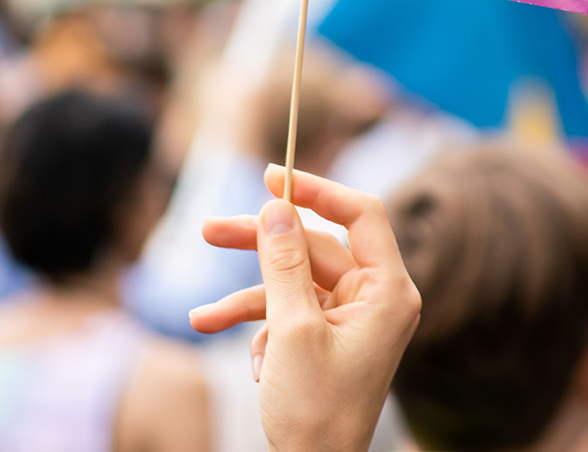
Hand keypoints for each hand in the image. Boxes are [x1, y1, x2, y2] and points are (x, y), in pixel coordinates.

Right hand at [189, 165, 421, 451]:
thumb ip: (283, 264)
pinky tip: (247, 367)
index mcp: (388, 292)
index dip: (318, 190)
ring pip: (292, 282)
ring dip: (245, 299)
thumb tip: (277, 207)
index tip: (272, 176)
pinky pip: (287, 315)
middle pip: (315, 247)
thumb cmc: (317, 410)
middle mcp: (375, 300)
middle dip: (260, 245)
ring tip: (199, 318)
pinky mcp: (325, 340)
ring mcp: (349, 320)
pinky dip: (258, 332)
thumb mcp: (292, 330)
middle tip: (208, 230)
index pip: (362, 215)